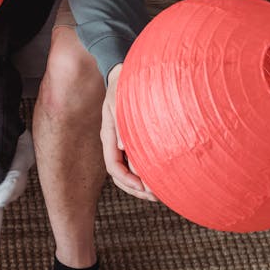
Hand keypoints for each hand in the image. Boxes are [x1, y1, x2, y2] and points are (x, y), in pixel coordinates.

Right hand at [101, 63, 156, 201]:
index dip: (127, 181)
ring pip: (129, 171)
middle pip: (120, 175)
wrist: (123, 72)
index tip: (144, 187)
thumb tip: (121, 146)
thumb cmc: (122, 85)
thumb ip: (119, 123)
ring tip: (160, 191)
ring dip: (142, 184)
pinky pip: (137, 161)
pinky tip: (161, 174)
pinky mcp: (132, 138)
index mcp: (108, 135)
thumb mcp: (117, 101)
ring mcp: (123, 142)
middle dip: (136, 189)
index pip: (113, 166)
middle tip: (156, 196)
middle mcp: (114, 142)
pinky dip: (147, 171)